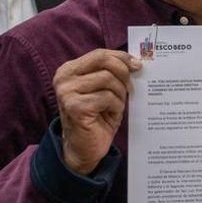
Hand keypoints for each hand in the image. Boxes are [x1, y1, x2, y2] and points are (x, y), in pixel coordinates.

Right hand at [52, 49, 140, 174]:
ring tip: (116, 106)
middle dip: (123, 73)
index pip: (99, 54)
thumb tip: (135, 62)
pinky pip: (107, 97)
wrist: (84, 148)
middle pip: (104, 61)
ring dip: (119, 94)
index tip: (137, 65)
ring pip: (108, 79)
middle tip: (130, 88)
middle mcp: (64, 78)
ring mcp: (67, 92)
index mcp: (69, 70)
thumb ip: (113, 73)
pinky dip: (115, 106)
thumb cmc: (97, 117)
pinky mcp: (75, 107)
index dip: (121, 57)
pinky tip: (110, 115)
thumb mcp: (105, 90)